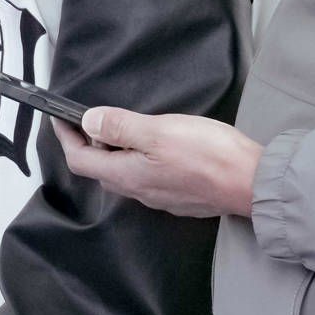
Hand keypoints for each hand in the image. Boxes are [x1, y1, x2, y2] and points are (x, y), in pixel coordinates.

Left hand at [55, 107, 262, 218]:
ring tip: (125, 127)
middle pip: (100, 168)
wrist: (253, 183)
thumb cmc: (211, 156)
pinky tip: (154, 145)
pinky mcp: (178, 196)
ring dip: (115, 151)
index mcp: (128, 175)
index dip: (66, 137)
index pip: (81, 159)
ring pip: (123, 173)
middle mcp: (139, 191)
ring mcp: (159, 196)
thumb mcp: (159, 131)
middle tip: (94, 118)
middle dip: (90, 143)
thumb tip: (88, 121)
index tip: (60, 118)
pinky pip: (146, 177)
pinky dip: (138, 158)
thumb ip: (120, 126)